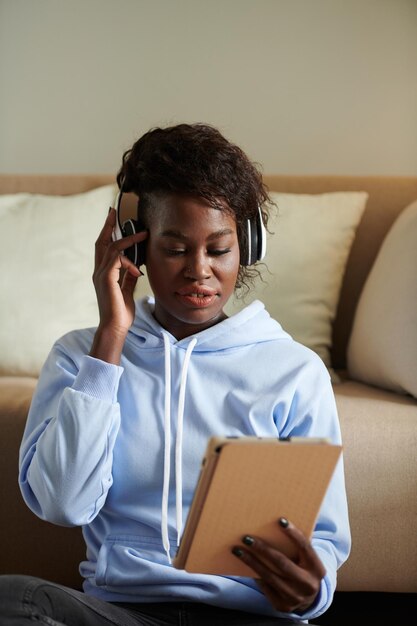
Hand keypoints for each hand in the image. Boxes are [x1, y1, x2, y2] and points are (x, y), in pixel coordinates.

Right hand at [89, 208, 147, 362]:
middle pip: (101, 241)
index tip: (113, 218)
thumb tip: (136, 264)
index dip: (107, 232)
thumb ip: (128, 275)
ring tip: (143, 234)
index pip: (104, 247)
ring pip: (111, 248)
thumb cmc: (121, 312)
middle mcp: (99, 271)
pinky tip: (137, 268)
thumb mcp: (127, 289)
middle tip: (113, 210)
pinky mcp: (106, 279)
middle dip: (108, 225)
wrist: (115, 327)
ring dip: (128, 239)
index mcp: (103, 273)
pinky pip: (116, 260)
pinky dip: (128, 260)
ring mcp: (101, 275)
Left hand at [232, 518, 325, 614]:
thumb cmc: (303, 568)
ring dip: (251, 562)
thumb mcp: (306, 559)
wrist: (309, 599)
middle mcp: (308, 584)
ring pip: (269, 576)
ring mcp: (295, 597)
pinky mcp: (283, 605)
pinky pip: (265, 587)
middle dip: (262, 549)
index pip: (305, 547)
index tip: (280, 520)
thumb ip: (296, 546)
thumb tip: (274, 526)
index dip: (294, 534)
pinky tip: (245, 565)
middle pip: (282, 563)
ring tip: (238, 550)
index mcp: (316, 568)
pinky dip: (254, 575)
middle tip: (246, 538)